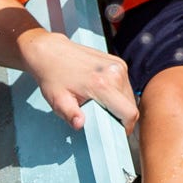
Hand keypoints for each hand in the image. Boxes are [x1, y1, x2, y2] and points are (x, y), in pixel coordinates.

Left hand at [20, 28, 137, 131]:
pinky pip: (125, 84)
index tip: (116, 130)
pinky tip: (102, 92)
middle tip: (103, 117)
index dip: (125, 127)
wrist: (50, 52)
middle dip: (121, 116)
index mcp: (102, 84)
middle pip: (131, 105)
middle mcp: (115, 72)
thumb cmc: (53, 77)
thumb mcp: (58, 100)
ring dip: (120, 104)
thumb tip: (79, 124)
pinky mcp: (117, 61)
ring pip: (129, 95)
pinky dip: (118, 93)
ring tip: (100, 104)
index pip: (129, 113)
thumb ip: (71, 114)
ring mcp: (118, 65)